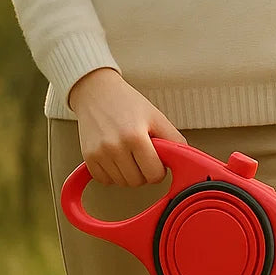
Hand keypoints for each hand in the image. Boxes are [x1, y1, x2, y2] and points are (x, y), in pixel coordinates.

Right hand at [68, 67, 185, 186]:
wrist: (95, 91)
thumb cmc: (128, 103)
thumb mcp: (157, 118)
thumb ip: (175, 141)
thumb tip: (187, 162)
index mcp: (135, 137)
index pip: (154, 175)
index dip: (158, 169)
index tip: (155, 158)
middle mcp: (114, 146)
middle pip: (138, 182)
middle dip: (144, 172)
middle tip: (141, 155)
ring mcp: (99, 153)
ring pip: (122, 183)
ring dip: (128, 174)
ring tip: (128, 153)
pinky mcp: (88, 157)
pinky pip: (105, 181)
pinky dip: (112, 174)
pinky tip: (115, 158)